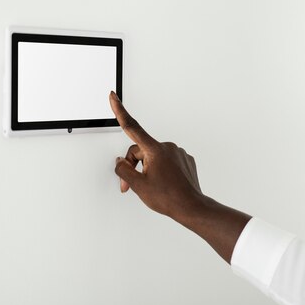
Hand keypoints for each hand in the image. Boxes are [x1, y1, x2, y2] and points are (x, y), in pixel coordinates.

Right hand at [109, 91, 202, 218]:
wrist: (191, 207)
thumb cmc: (169, 198)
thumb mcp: (138, 186)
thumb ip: (124, 170)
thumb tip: (120, 162)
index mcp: (155, 150)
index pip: (132, 127)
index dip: (120, 111)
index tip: (113, 97)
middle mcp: (168, 147)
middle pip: (140, 150)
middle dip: (133, 166)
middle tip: (129, 185)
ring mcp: (178, 153)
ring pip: (153, 156)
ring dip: (147, 169)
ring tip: (150, 186)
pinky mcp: (185, 160)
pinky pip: (166, 161)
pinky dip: (160, 170)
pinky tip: (163, 183)